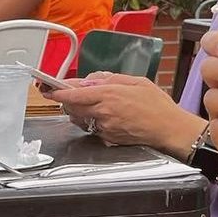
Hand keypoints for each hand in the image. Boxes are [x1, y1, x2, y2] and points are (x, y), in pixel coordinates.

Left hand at [44, 73, 195, 150]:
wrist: (169, 129)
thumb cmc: (157, 105)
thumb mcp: (137, 81)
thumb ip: (111, 78)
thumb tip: (92, 79)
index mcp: (109, 94)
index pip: (74, 94)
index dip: (57, 92)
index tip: (48, 89)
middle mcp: (103, 112)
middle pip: (72, 108)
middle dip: (67, 101)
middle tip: (69, 95)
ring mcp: (104, 127)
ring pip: (80, 119)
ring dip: (79, 111)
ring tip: (93, 105)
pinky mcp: (108, 138)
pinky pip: (92, 128)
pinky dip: (92, 121)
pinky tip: (106, 116)